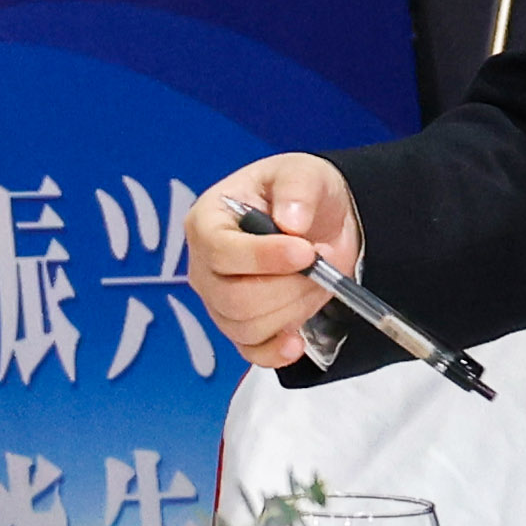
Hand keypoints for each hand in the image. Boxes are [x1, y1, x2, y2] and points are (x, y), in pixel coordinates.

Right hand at [186, 152, 358, 362]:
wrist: (319, 222)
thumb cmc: (298, 194)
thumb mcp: (302, 173)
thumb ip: (297, 189)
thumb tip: (290, 222)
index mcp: (207, 221)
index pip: (221, 252)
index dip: (263, 257)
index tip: (305, 251)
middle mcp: (205, 266)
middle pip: (233, 298)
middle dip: (288, 286)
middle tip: (321, 263)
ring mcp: (219, 301)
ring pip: (247, 326)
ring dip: (294, 309)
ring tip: (319, 280)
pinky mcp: (241, 327)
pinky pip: (251, 351)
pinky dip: (275, 351)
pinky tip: (296, 341)